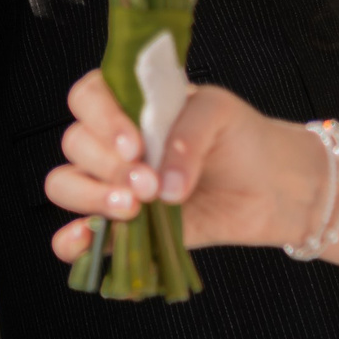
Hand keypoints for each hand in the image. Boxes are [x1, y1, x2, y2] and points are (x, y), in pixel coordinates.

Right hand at [41, 70, 319, 259]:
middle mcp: (113, 142)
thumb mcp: (219, 115)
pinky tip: (87, 240)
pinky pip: (80, 237)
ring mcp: (114, 185)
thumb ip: (186, 139)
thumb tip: (163, 186)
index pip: (88, 97)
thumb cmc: (241, 138)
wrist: (272, 186)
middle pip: (75, 144)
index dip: (102, 119)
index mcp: (130, 102)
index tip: (136, 145)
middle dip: (109, 166)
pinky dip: (73, 241)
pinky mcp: (124, 227)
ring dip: (89, 197)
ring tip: (133, 208)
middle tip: (148, 184)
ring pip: (66, 184)